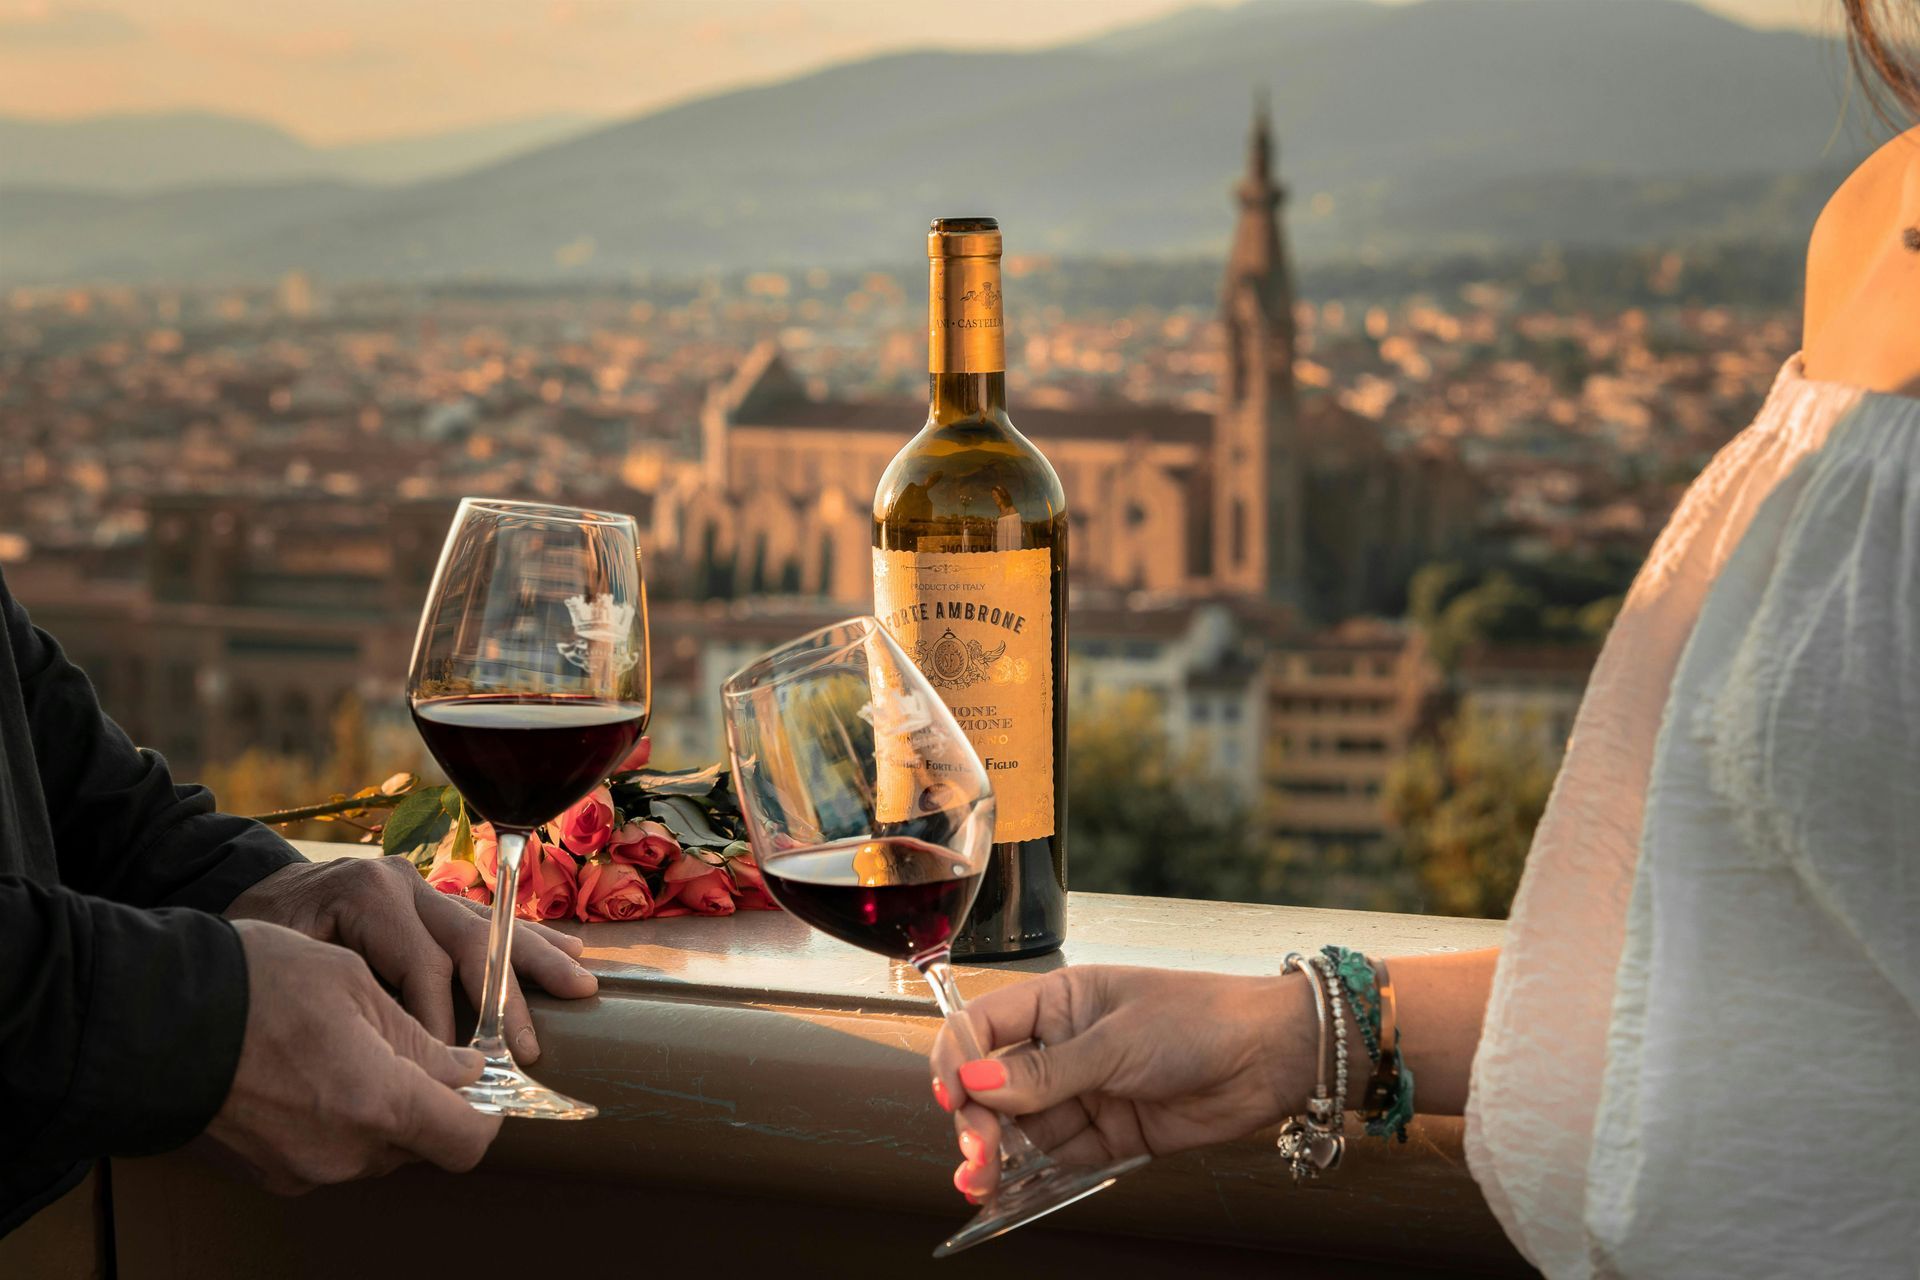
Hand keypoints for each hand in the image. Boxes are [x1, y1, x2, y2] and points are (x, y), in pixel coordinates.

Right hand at [204, 919, 501, 1192]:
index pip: (468, 1139)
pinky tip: (313, 1069)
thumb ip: (418, 1038)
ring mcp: (303, 1170)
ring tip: (351, 1047)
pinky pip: (331, 1152)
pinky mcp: (269, 1174)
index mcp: (378, 1102)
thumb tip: (466, 1071)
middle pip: (422, 1143)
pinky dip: (339, 1118)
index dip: (487, 1112)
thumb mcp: (353, 984)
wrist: (146, 1019)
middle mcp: (344, 1153)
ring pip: (377, 1148)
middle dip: (431, 1100)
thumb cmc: (252, 984)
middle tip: (413, 1047)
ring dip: (383, 1108)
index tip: (483, 1078)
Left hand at [226, 856, 595, 1061]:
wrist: (241, 898)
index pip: (425, 966)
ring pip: (490, 925)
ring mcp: (420, 888)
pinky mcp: (429, 899)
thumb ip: (339, 996)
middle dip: (507, 996)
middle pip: (471, 941)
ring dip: (537, 960)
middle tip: (530, 1047)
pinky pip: (485, 920)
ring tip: (581, 983)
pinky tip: (569, 950)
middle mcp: (404, 884)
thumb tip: (393, 1054)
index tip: (455, 1071)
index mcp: (370, 895)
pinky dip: (525, 939)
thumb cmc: (254, 939)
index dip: (444, 1022)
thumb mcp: (280, 964)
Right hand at [929, 965, 1314, 1200]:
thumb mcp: (1115, 1042)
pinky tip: (1008, 1195)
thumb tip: (974, 1082)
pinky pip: (1058, 1159)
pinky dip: (1032, 1179)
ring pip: (1020, 1129)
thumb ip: (1045, 1072)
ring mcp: (1084, 1092)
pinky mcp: (1107, 1135)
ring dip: (996, 1156)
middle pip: (993, 1086)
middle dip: (976, 1120)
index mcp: (1057, 1002)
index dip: (958, 1059)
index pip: (983, 1026)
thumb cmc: (1199, 1020)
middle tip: (976, 1154)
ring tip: (982, 1182)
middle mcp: (1062, 1046)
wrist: (1270, 1058)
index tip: (953, 1096)